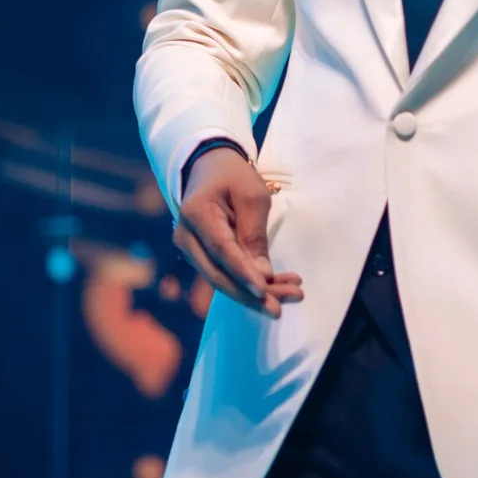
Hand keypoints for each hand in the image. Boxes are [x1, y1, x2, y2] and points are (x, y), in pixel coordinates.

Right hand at [174, 146, 303, 317]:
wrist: (210, 169)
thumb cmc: (234, 177)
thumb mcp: (252, 196)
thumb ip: (254, 235)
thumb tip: (262, 276)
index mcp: (196, 213)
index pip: (221, 249)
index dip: (242, 272)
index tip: (263, 291)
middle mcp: (186, 236)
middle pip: (217, 273)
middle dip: (250, 294)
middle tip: (281, 309)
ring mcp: (190, 249)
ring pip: (221, 280)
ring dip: (255, 293)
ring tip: (292, 295)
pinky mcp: (201, 257)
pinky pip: (224, 275)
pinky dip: (249, 284)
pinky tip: (278, 288)